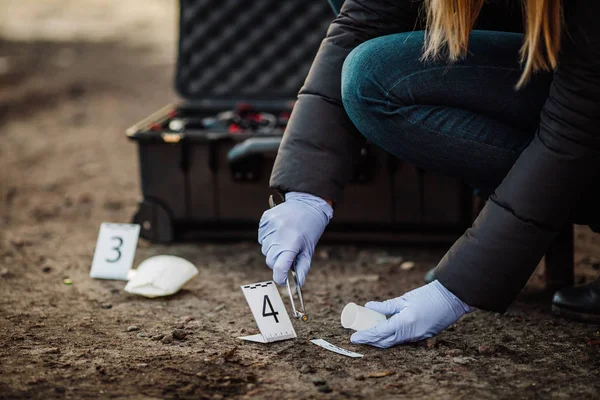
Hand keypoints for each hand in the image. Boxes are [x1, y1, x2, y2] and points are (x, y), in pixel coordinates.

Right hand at [258, 192, 332, 285]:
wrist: (306, 203)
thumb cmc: (310, 229)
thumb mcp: (308, 250)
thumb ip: (302, 268)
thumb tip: (298, 285)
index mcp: (292, 244)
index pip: (279, 268)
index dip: (280, 277)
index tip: (282, 280)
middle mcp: (279, 235)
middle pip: (270, 260)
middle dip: (278, 261)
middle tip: (288, 253)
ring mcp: (270, 226)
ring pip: (265, 249)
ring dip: (273, 248)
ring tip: (284, 238)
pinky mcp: (265, 219)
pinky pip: (262, 237)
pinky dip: (268, 238)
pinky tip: (279, 231)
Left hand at [350, 280, 472, 347]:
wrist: (451, 299)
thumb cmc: (428, 296)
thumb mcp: (405, 299)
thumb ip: (386, 305)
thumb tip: (369, 306)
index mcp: (405, 322)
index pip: (380, 332)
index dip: (366, 336)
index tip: (354, 337)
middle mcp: (410, 333)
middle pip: (385, 342)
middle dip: (370, 341)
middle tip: (358, 336)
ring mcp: (417, 337)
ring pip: (394, 342)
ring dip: (380, 340)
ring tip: (368, 334)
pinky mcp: (422, 336)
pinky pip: (403, 340)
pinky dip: (391, 337)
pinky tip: (385, 332)